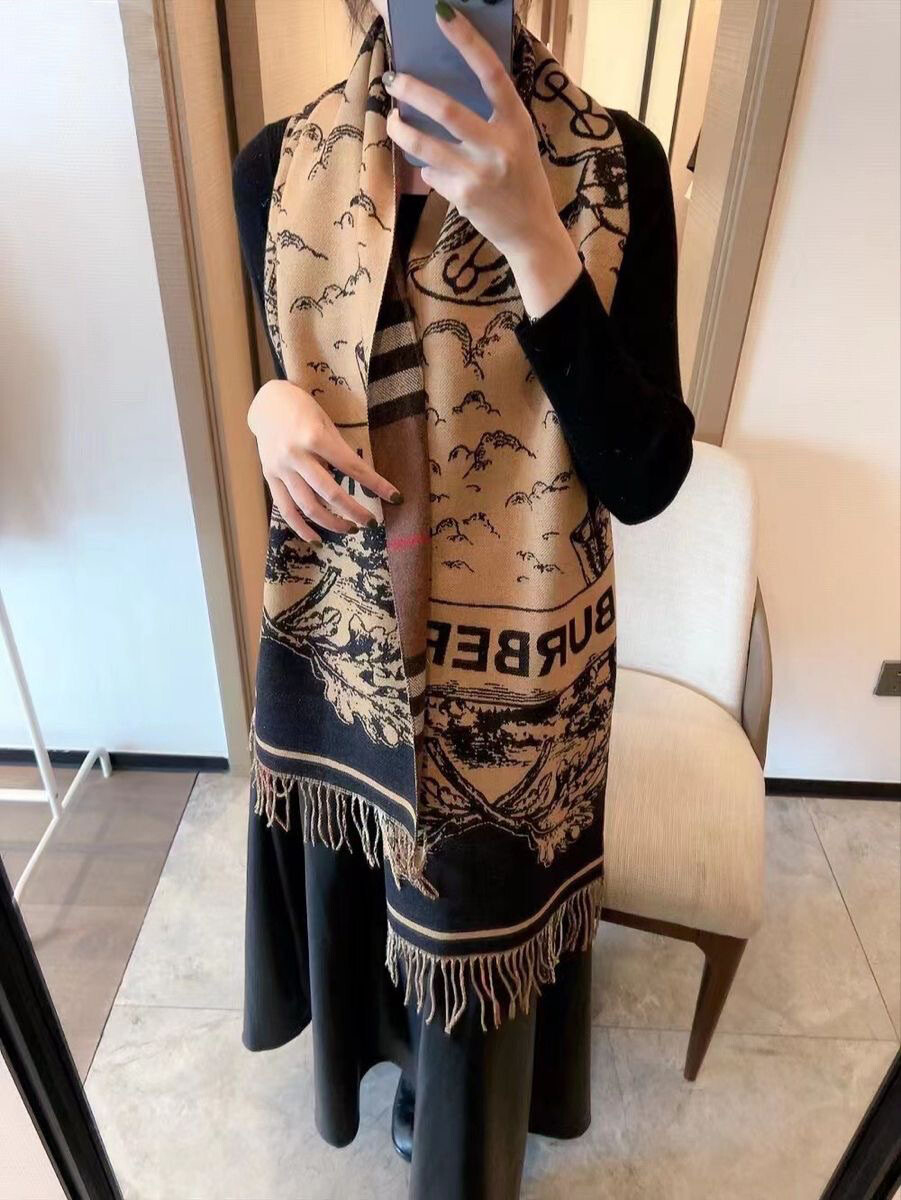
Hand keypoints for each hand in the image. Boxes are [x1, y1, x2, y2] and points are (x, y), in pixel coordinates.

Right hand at [248, 379, 402, 542]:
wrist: (268, 404)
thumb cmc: (304, 410)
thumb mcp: (326, 423)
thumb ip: (338, 452)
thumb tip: (358, 482)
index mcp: (315, 438)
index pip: (352, 467)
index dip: (375, 485)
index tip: (395, 498)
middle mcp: (296, 455)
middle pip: (330, 493)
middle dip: (354, 511)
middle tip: (370, 522)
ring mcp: (281, 469)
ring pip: (308, 506)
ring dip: (332, 522)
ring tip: (350, 529)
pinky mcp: (270, 477)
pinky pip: (285, 509)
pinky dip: (301, 527)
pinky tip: (317, 538)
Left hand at [383, 3, 582, 317]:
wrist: (531, 231)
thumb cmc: (522, 179)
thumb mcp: (518, 140)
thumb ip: (493, 115)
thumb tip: (446, 85)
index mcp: (517, 122)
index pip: (491, 72)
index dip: (466, 41)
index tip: (442, 15)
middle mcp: (500, 146)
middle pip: (446, 109)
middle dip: (412, 91)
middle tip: (393, 79)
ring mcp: (479, 173)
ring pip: (425, 144)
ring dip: (402, 129)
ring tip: (394, 119)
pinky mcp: (463, 196)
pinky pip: (431, 173)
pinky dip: (427, 168)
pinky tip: (435, 170)